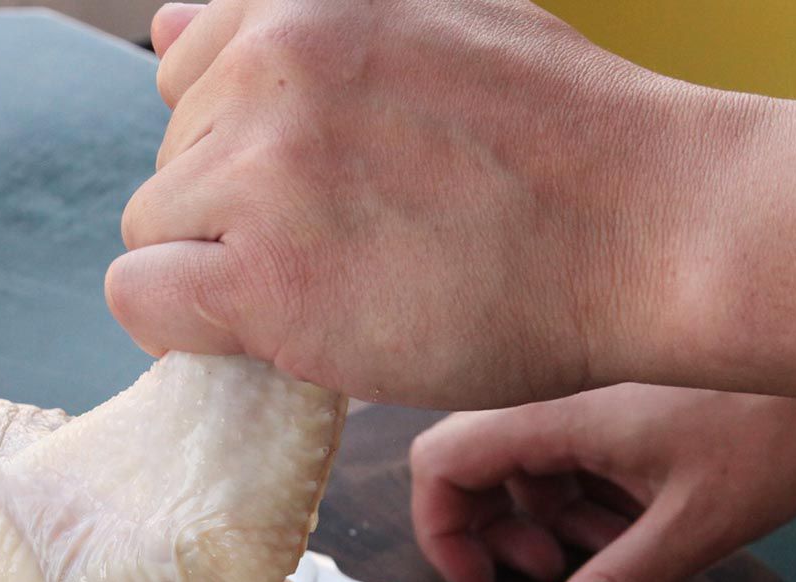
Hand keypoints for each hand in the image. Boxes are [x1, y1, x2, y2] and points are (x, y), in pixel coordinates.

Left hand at [108, 0, 756, 409]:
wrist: (652, 227)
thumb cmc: (568, 139)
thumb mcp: (442, 21)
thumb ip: (303, 27)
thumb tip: (168, 27)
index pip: (187, 73)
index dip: (238, 148)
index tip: (303, 194)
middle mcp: (268, 66)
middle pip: (172, 160)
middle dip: (229, 212)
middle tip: (333, 252)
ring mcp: (262, 172)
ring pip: (151, 231)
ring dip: (214, 272)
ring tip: (320, 293)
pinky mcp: (265, 281)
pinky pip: (142, 300)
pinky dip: (182, 329)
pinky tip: (261, 336)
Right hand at [409, 385, 795, 581]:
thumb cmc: (781, 417)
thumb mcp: (693, 524)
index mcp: (553, 413)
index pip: (440, 464)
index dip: (443, 533)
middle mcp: (557, 393)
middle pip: (476, 464)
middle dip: (501, 532)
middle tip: (550, 572)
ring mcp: (590, 391)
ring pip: (527, 460)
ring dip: (552, 518)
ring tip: (613, 550)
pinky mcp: (622, 394)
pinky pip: (572, 447)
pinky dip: (587, 492)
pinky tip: (639, 519)